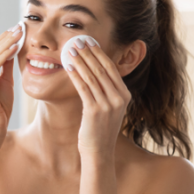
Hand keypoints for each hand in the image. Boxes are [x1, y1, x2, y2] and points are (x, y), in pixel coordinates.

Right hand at [0, 25, 22, 133]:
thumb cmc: (1, 107)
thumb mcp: (6, 81)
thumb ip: (6, 66)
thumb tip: (12, 49)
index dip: (3, 38)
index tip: (17, 29)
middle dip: (6, 37)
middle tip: (20, 26)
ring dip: (7, 42)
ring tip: (20, 33)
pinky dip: (5, 55)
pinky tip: (15, 48)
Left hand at [65, 38, 131, 158]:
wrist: (98, 152)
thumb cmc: (99, 130)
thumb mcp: (108, 109)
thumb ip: (105, 92)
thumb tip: (93, 73)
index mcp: (125, 95)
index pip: (111, 68)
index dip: (99, 53)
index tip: (89, 42)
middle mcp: (119, 98)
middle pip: (102, 69)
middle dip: (89, 53)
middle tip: (78, 40)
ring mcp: (108, 104)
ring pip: (92, 77)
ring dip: (80, 61)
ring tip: (70, 50)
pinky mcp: (95, 111)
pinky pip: (83, 89)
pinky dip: (75, 76)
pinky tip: (68, 67)